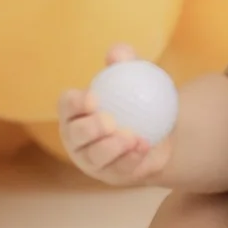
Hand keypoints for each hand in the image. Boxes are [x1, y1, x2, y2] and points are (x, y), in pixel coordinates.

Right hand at [57, 45, 172, 186]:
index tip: (94, 98)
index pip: (67, 105)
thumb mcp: (134, 76)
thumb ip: (126, 62)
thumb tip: (118, 52)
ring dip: (112, 147)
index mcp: (75, 111)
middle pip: (75, 134)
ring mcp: (91, 159)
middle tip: (110, 121)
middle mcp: (76, 137)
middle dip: (89, 129)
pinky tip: (144, 146)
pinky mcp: (110, 175)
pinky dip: (132, 158)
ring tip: (131, 137)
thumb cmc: (137, 97)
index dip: (74, 103)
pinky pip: (119, 169)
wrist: (160, 128)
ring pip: (95, 156)